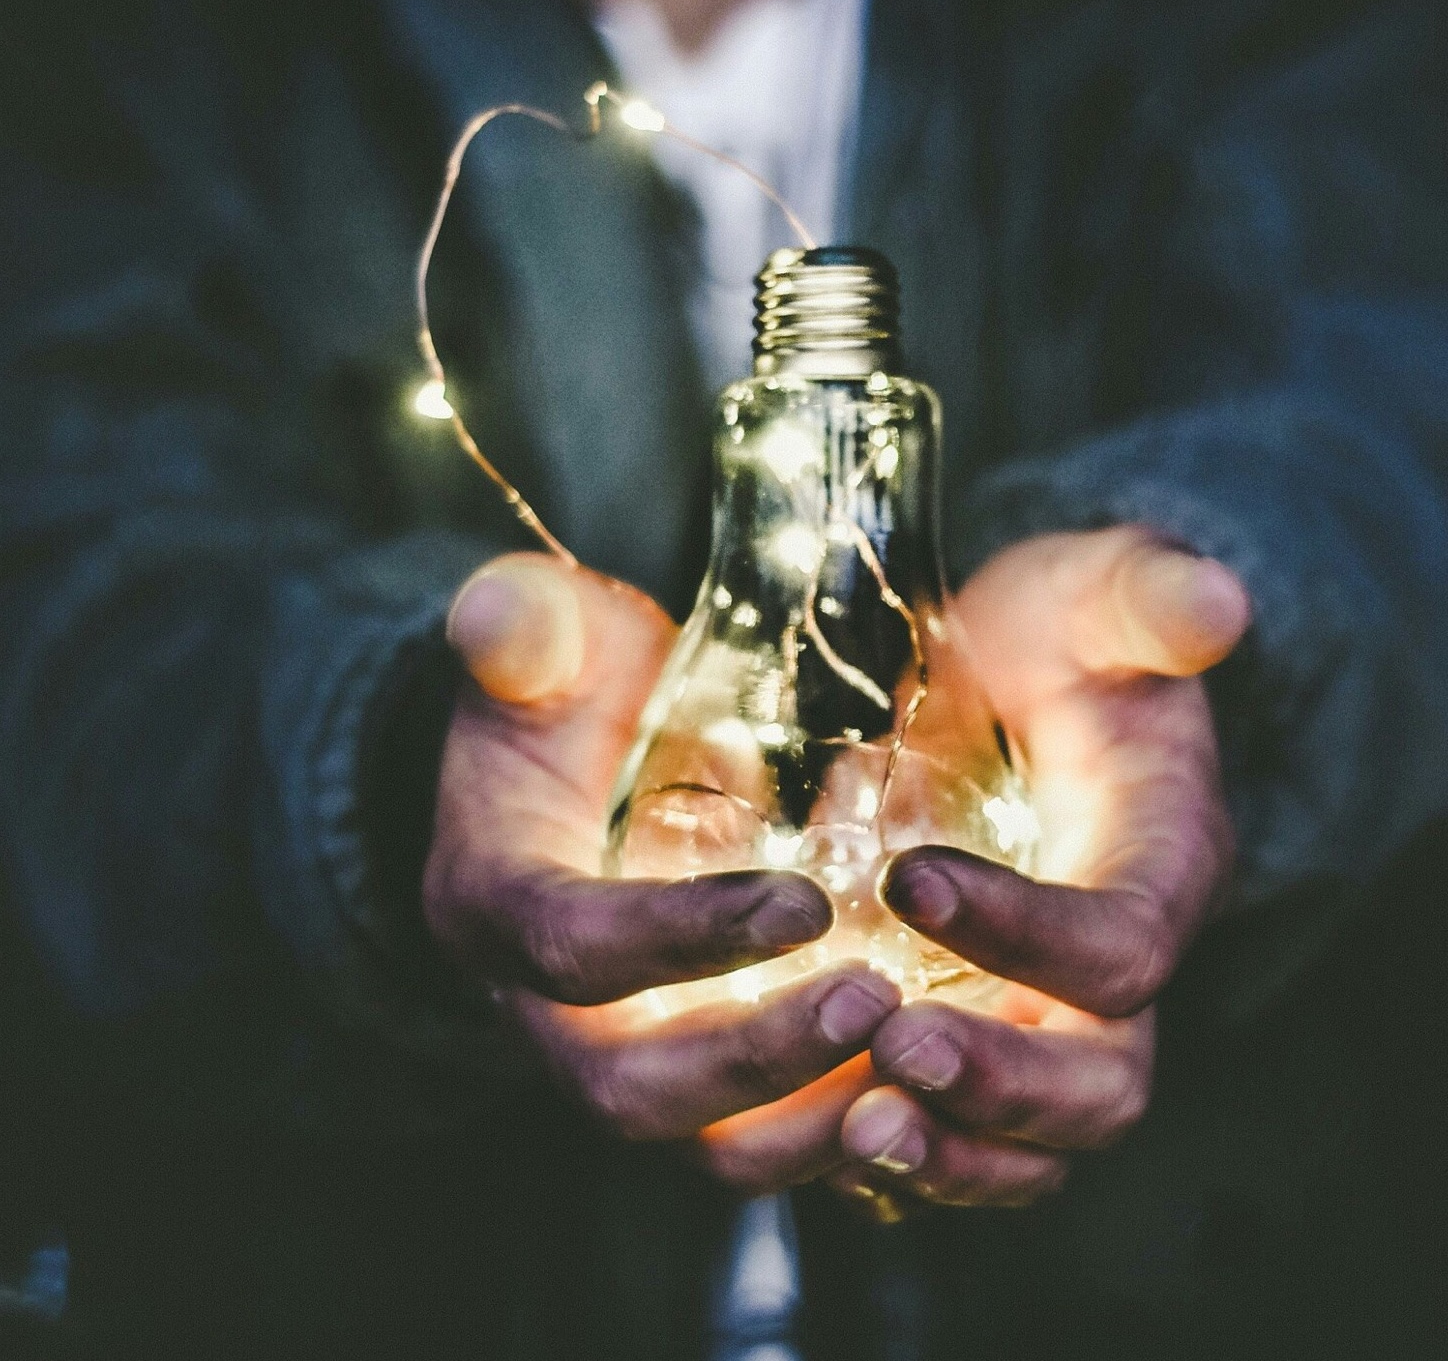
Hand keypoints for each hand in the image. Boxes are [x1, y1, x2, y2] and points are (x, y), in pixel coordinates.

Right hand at [424, 553, 900, 1165]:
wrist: (572, 764)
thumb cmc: (566, 694)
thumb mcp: (544, 642)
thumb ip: (524, 628)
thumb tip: (496, 615)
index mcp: (495, 901)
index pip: (571, 946)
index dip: (680, 938)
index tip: (807, 902)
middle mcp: (543, 1008)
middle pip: (629, 1087)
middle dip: (754, 1060)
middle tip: (875, 1000)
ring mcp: (619, 1051)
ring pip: (701, 1143)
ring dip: (809, 1120)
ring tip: (920, 1058)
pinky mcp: (689, 1070)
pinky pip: (759, 1138)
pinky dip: (839, 1130)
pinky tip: (928, 1084)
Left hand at [833, 526, 1249, 1208]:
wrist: (1009, 683)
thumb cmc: (1055, 639)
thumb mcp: (1094, 596)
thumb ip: (1145, 598)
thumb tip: (1214, 601)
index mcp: (1159, 868)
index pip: (1123, 942)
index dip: (1028, 930)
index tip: (905, 879)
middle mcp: (1113, 969)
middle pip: (1100, 1082)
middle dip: (1002, 1083)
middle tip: (894, 1050)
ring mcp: (1043, 1015)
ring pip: (1031, 1143)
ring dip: (948, 1154)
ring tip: (851, 1132)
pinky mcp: (976, 1032)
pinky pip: (955, 1135)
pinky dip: (896, 1154)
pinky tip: (809, 1127)